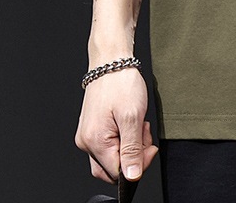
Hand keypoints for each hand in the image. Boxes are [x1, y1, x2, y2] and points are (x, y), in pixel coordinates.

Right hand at [74, 68, 158, 183]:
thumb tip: (131, 177)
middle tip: (143, 132)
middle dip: (133, 155)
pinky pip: (108, 143)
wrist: (111, 60)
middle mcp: (86, 142)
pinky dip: (123, 136)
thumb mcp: (133, 117)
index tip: (149, 146)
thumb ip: (132, 150)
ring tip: (137, 122)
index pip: (117, 173)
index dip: (138, 164)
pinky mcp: (92, 127)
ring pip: (112, 156)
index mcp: (94, 142)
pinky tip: (129, 121)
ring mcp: (88, 135)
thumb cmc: (121, 83)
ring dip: (129, 145)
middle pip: (112, 168)